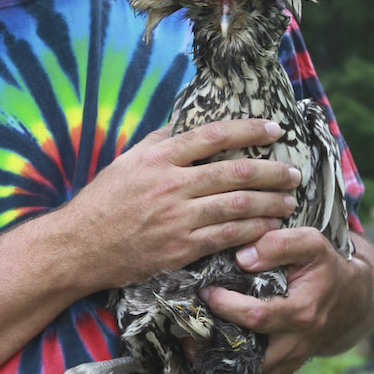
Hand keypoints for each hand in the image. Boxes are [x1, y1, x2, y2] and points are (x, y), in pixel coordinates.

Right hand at [61, 118, 299, 291]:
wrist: (80, 245)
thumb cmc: (103, 200)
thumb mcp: (127, 161)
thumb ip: (158, 143)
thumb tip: (183, 125)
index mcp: (158, 156)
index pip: (212, 136)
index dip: (248, 130)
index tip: (273, 129)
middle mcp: (170, 184)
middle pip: (234, 172)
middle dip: (271, 171)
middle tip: (293, 172)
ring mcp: (177, 217)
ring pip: (236, 206)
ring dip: (269, 203)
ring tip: (288, 201)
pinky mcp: (180, 248)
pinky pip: (227, 237)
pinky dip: (253, 231)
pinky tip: (270, 228)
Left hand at [199, 226, 357, 373]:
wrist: (352, 297)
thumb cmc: (325, 265)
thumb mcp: (310, 243)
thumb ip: (278, 244)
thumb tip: (243, 257)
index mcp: (302, 312)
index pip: (256, 316)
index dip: (226, 306)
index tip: (206, 292)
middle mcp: (297, 342)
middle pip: (251, 356)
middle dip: (216, 345)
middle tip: (189, 329)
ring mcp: (293, 358)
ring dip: (222, 369)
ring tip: (191, 351)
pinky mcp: (288, 365)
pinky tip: (211, 363)